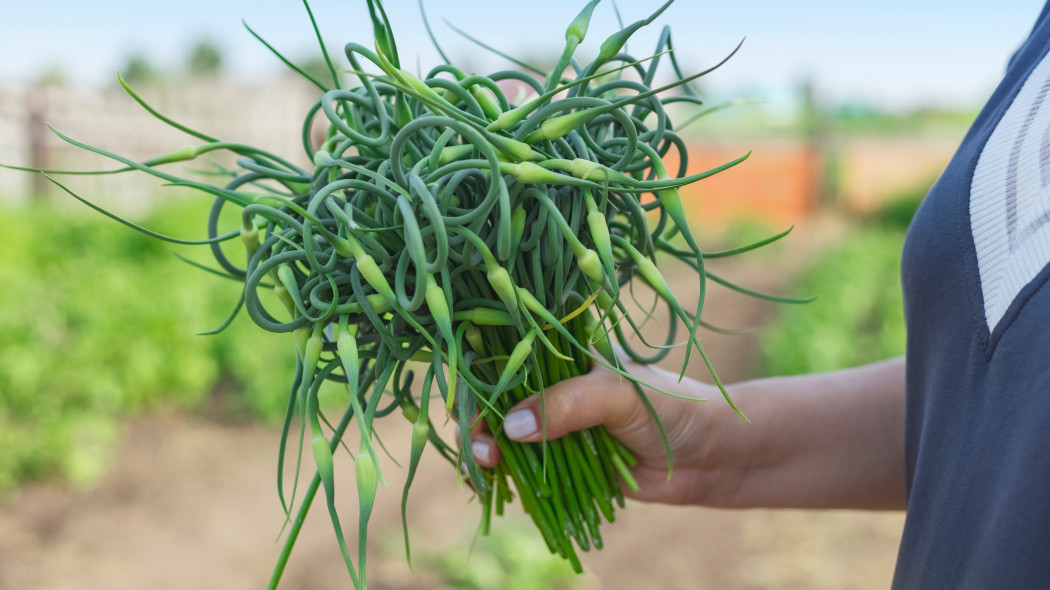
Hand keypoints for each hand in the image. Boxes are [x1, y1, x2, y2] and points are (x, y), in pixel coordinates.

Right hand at [465, 348, 753, 506]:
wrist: (710, 456)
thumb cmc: (672, 406)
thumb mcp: (619, 395)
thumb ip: (566, 404)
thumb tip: (511, 428)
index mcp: (564, 348)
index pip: (508, 351)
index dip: (481, 372)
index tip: (468, 398)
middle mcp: (554, 380)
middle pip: (497, 395)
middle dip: (480, 418)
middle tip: (481, 445)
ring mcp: (556, 420)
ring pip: (504, 431)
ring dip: (488, 448)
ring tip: (487, 465)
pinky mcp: (562, 457)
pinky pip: (522, 464)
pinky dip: (505, 474)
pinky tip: (495, 481)